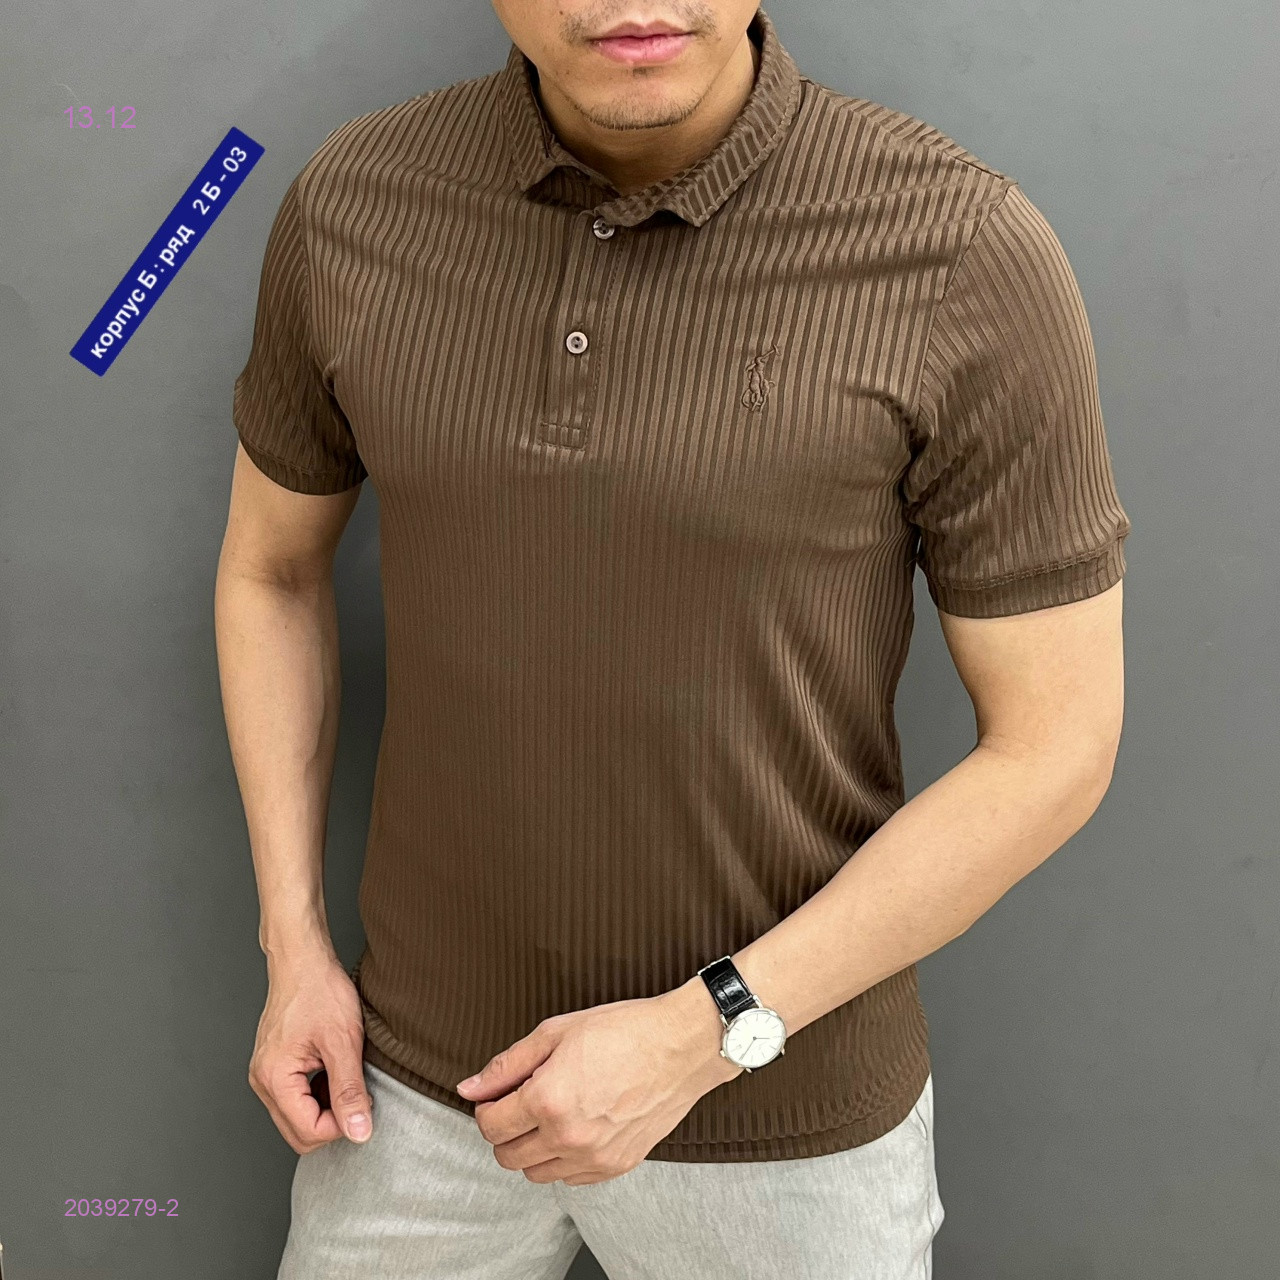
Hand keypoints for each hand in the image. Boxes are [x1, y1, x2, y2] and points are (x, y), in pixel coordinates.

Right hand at [248, 945, 372, 1153]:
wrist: (303, 960)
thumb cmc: (319, 990)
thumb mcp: (343, 1041)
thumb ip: (350, 1090)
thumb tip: (359, 1132)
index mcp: (275, 1078)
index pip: (308, 1132)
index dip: (342, 1126)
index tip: (363, 1104)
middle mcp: (263, 1081)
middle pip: (298, 1133)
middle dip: (332, 1122)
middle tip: (357, 1095)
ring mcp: (266, 1074)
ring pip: (298, 1117)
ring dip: (326, 1108)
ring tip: (347, 1076)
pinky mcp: (275, 1066)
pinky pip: (296, 1098)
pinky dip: (319, 1094)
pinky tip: (335, 1072)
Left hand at [454, 980, 741, 1184]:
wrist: (681, 1046)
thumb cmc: (624, 1031)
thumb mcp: (557, 1031)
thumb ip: (507, 1064)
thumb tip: (469, 1088)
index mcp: (548, 1100)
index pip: (490, 1125)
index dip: (487, 1107)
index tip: (499, 1094)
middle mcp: (568, 1136)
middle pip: (507, 1156)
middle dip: (505, 1129)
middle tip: (522, 1102)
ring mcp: (594, 1157)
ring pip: (535, 1173)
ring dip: (532, 1148)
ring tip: (551, 1113)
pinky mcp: (616, 1166)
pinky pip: (570, 1178)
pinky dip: (563, 1159)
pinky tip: (576, 1126)